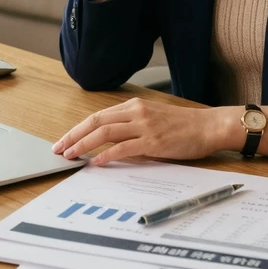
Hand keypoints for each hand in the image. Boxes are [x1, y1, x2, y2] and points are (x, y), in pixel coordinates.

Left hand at [52, 98, 229, 165]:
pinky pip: (123, 148)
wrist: (208, 127)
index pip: (98, 116)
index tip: (64, 140)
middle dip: (73, 135)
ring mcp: (144, 126)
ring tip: (70, 155)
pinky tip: (95, 162)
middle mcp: (136, 112)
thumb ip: (131, 127)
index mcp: (134, 106)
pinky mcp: (153, 142)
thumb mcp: (153, 119)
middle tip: (58, 148)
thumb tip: (109, 143)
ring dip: (84, 144)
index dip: (78, 128)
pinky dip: (106, 155)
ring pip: (105, 133)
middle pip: (96, 122)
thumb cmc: (184, 126)